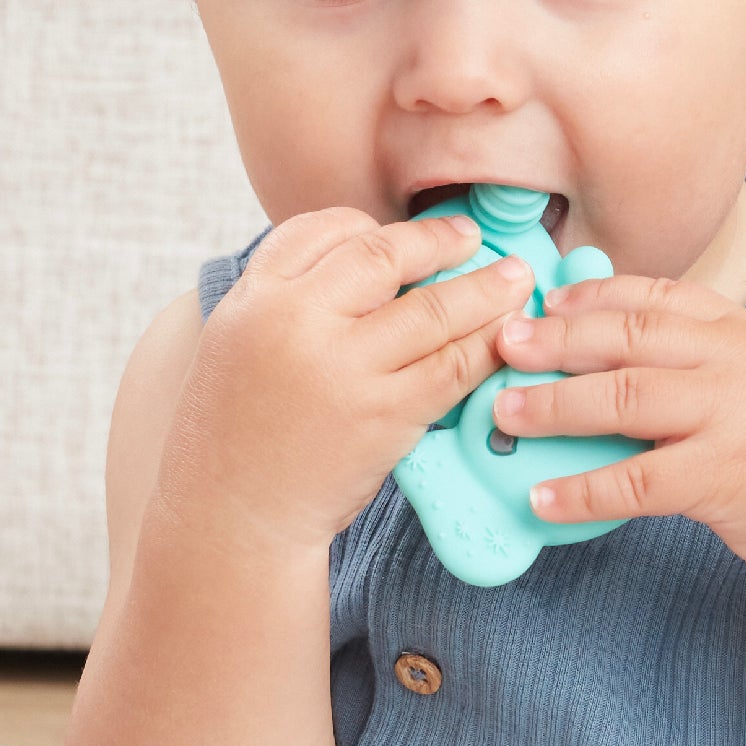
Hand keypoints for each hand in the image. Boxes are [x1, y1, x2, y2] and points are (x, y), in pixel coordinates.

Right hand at [162, 207, 533, 554]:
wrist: (230, 517)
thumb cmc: (234, 436)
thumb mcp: (233, 345)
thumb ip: (285, 303)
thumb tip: (366, 271)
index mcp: (253, 298)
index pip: (320, 230)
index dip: (370, 228)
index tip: (402, 238)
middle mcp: (296, 322)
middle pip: (383, 255)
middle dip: (438, 241)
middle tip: (472, 238)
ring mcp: (344, 367)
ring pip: (433, 308)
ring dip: (485, 287)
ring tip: (515, 278)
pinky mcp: (385, 414)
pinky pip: (453, 366)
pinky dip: (488, 345)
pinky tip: (506, 335)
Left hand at [489, 274, 745, 581]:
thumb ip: (711, 355)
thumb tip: (629, 349)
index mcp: (745, 331)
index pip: (658, 296)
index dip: (595, 295)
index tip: (546, 298)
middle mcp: (735, 363)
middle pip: (627, 337)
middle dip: (556, 337)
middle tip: (502, 341)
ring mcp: (731, 417)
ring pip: (622, 398)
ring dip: (554, 404)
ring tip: (505, 412)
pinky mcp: (724, 477)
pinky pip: (635, 480)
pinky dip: (582, 489)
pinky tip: (543, 497)